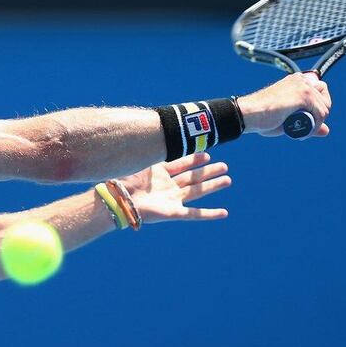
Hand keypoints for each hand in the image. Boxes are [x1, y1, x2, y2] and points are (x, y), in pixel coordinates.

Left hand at [116, 153, 230, 221]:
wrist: (118, 198)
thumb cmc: (124, 178)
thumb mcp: (141, 160)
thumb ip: (154, 150)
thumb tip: (160, 132)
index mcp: (158, 174)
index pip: (181, 164)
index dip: (194, 159)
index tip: (208, 154)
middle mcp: (167, 187)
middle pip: (192, 177)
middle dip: (208, 172)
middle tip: (225, 166)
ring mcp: (171, 200)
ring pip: (197, 192)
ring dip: (212, 186)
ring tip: (228, 180)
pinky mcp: (173, 213)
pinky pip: (195, 214)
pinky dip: (210, 214)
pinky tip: (224, 213)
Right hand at [237, 72, 331, 136]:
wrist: (249, 114)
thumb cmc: (263, 117)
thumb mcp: (289, 120)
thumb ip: (309, 123)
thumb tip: (327, 131)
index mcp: (295, 81)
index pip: (320, 90)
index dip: (317, 107)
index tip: (306, 119)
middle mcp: (300, 80)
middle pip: (325, 98)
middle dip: (319, 114)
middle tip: (304, 126)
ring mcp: (303, 87)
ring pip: (324, 108)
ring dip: (316, 124)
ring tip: (300, 132)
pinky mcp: (304, 95)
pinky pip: (320, 114)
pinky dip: (314, 126)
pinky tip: (301, 133)